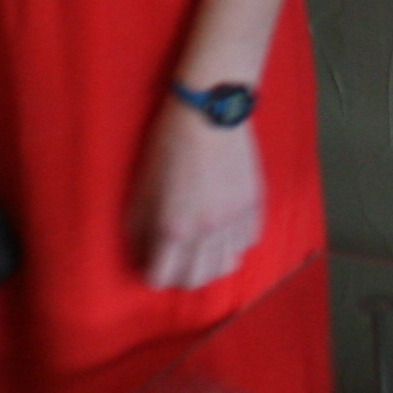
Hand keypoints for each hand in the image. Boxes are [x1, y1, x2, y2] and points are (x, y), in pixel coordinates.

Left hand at [128, 101, 263, 290]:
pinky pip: (247, 242)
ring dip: (210, 263)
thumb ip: (138, 225)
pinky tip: (224, 228)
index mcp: (174, 228)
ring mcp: (235, 220)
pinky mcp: (255, 206)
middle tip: (175, 261)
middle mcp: (207, 232)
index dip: (152, 273)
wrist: (209, 111)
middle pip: (196, 280)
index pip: (161, 278)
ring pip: (225, 266)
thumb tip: (139, 250)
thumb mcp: (141, 185)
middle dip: (181, 276)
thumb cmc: (168, 144)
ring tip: (201, 249)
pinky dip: (234, 242)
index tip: (150, 263)